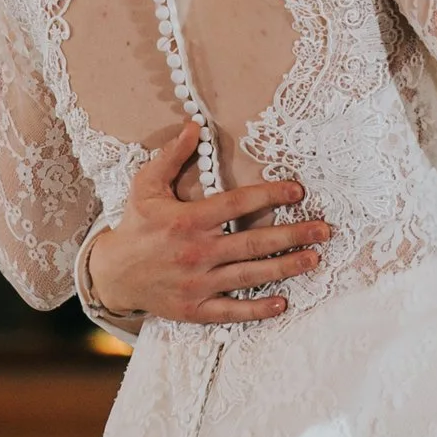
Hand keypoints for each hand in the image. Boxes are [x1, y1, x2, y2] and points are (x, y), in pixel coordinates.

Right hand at [84, 123, 327, 323]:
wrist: (112, 275)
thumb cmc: (135, 226)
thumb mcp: (146, 186)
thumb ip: (171, 157)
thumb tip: (193, 127)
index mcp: (188, 220)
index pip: (236, 204)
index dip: (269, 195)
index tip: (297, 190)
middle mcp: (197, 252)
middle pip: (253, 243)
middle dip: (292, 235)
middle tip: (323, 230)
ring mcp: (198, 283)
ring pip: (249, 275)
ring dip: (285, 267)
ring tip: (314, 259)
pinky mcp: (195, 308)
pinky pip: (231, 310)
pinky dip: (257, 308)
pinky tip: (282, 303)